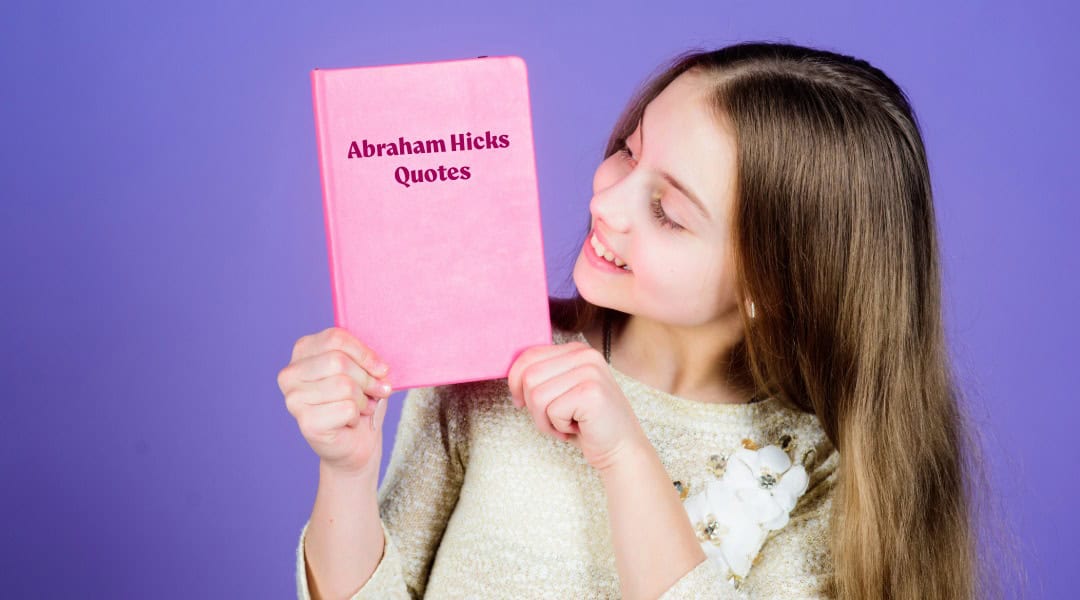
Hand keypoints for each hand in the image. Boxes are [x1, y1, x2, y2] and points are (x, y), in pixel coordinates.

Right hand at [278, 327, 393, 477]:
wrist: (356, 442)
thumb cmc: (358, 400)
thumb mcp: (364, 370)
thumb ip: (366, 360)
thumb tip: (381, 368)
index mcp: (303, 351)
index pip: (335, 338)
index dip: (365, 353)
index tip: (382, 369)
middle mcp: (290, 373)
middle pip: (338, 361)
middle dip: (367, 378)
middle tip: (377, 391)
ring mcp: (293, 399)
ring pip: (344, 385)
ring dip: (364, 399)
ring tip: (362, 407)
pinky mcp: (306, 422)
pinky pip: (346, 408)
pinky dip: (358, 416)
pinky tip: (351, 421)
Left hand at [507, 341, 647, 471]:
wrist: (621, 448)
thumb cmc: (587, 423)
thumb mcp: (562, 392)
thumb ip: (543, 376)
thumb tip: (510, 375)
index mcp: (576, 350)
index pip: (528, 356)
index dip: (516, 383)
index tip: (522, 402)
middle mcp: (585, 355)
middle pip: (528, 376)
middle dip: (533, 406)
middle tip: (554, 419)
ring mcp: (590, 372)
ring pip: (537, 395)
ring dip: (544, 419)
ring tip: (565, 424)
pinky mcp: (591, 393)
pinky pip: (551, 411)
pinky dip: (558, 427)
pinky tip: (578, 428)